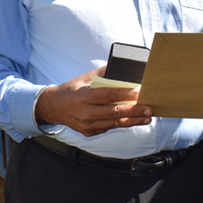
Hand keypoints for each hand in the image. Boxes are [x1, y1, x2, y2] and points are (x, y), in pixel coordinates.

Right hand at [35, 67, 151, 136]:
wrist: (53, 107)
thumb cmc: (71, 90)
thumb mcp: (85, 78)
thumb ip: (104, 74)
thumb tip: (123, 69)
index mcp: (85, 96)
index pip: (110, 95)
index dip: (127, 94)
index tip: (141, 92)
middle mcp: (86, 113)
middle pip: (115, 113)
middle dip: (135, 111)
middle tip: (150, 109)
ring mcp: (87, 125)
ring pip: (114, 123)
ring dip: (132, 120)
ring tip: (147, 117)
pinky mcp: (89, 133)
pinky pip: (108, 128)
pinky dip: (121, 123)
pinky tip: (133, 120)